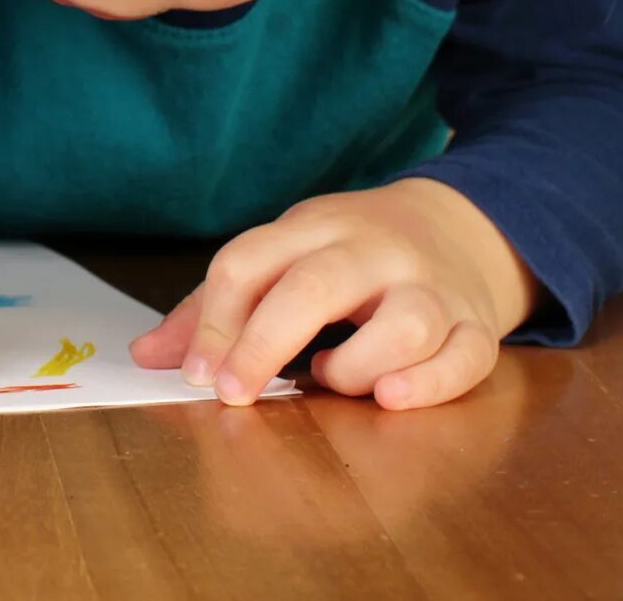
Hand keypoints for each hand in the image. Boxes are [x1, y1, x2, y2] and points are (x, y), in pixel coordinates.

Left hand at [131, 178, 536, 410]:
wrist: (463, 227)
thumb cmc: (353, 253)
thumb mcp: (285, 255)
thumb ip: (216, 306)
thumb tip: (145, 357)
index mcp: (316, 227)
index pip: (250, 260)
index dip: (214, 320)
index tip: (195, 374)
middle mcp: (376, 251)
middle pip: (316, 286)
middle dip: (264, 343)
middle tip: (233, 393)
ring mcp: (432, 288)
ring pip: (400, 325)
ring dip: (354, 367)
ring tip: (330, 377)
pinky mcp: (476, 327)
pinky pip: (463, 360)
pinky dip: (427, 385)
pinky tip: (389, 396)